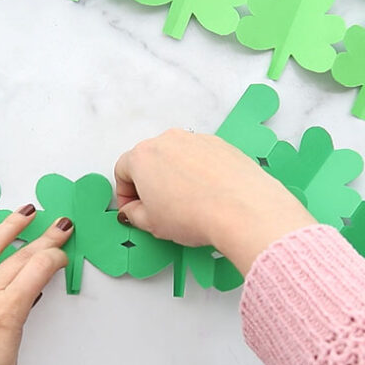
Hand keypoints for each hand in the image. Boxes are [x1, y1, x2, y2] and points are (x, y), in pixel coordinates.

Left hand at [0, 205, 73, 364]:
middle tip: (62, 225)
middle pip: (20, 256)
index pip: (38, 269)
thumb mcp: (7, 357)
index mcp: (4, 311)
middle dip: (46, 238)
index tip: (63, 256)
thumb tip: (23, 297)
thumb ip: (17, 321)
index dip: (56, 257)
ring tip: (27, 211)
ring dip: (10, 225)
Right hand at [114, 129, 314, 273]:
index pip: (122, 171)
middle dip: (149, 184)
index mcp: (143, 156)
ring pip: (176, 158)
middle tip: (157, 209)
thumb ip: (133, 215)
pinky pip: (200, 158)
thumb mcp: (151, 224)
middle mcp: (167, 141)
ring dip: (174, 178)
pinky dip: (199, 174)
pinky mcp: (220, 144)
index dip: (124, 193)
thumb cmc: (196, 214)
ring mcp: (196, 140)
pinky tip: (206, 196)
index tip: (133, 209)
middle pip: (148, 160)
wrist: (242, 210)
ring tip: (186, 205)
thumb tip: (132, 211)